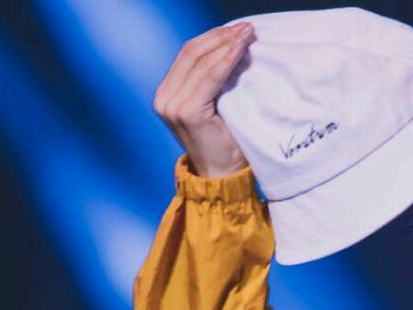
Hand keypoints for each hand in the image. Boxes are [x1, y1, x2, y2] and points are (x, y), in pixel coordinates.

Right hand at [153, 23, 255, 177]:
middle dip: (221, 36)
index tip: (238, 29)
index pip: (189, 54)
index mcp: (167, 94)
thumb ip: (213, 82)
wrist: (222, 178)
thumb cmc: (225, 145)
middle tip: (247, 28)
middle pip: (192, 53)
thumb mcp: (216, 106)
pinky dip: (227, 60)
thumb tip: (232, 48)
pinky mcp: (186, 111)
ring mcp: (172, 105)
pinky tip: (242, 51)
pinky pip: (210, 77)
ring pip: (201, 61)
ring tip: (248, 34)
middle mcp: (164, 98)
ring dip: (227, 44)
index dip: (213, 37)